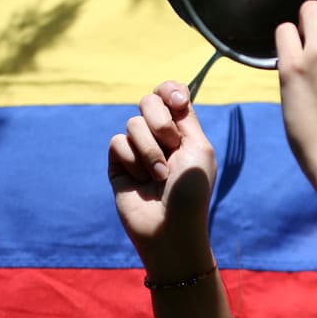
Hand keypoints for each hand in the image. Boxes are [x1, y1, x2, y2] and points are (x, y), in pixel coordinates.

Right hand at [107, 81, 216, 274]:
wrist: (170, 227)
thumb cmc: (191, 192)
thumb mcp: (199, 149)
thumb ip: (185, 117)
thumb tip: (172, 95)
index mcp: (184, 131)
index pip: (170, 94)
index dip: (170, 91)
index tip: (177, 101)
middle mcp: (160, 138)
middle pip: (148, 101)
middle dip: (160, 120)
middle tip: (172, 144)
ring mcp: (138, 151)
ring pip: (133, 123)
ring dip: (150, 150)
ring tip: (159, 176)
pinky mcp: (118, 165)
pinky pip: (118, 143)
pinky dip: (132, 161)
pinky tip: (141, 181)